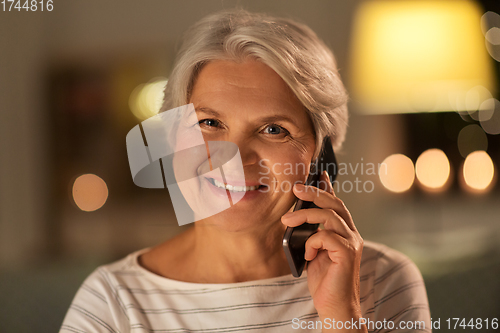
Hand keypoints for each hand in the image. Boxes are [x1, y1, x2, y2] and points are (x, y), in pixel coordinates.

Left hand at [281, 171, 365, 331]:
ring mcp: (352, 243)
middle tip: (296, 188)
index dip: (327, 187)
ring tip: (286, 221)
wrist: (335, 307)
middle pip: (335, 204)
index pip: (336, 204)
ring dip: (304, 215)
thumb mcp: (313, 252)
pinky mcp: (348, 253)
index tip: (318, 173)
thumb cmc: (324, 281)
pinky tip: (308, 255)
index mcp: (344, 232)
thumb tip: (296, 218)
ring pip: (329, 215)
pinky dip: (312, 242)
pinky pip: (326, 236)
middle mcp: (352, 235)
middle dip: (314, 192)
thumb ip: (311, 235)